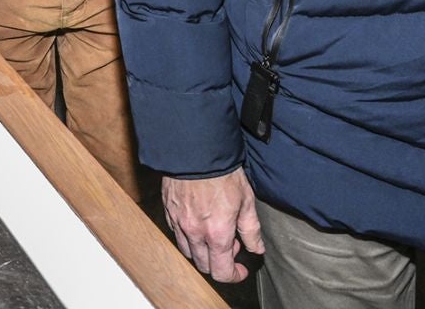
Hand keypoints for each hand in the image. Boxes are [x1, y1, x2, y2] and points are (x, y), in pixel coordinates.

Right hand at [161, 169, 263, 283]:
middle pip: (204, 265)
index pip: (221, 272)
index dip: (234, 275)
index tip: (241, 269)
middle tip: (230, 243)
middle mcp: (195, 233)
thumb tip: (257, 248)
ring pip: (188, 252)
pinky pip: (177, 234)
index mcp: (217, 233)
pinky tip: (198, 222)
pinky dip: (188, 236)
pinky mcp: (168, 211)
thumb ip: (251, 229)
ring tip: (213, 232)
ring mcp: (178, 223)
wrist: (195, 150)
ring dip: (202, 251)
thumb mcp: (246, 200)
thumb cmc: (222, 172)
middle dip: (219, 262)